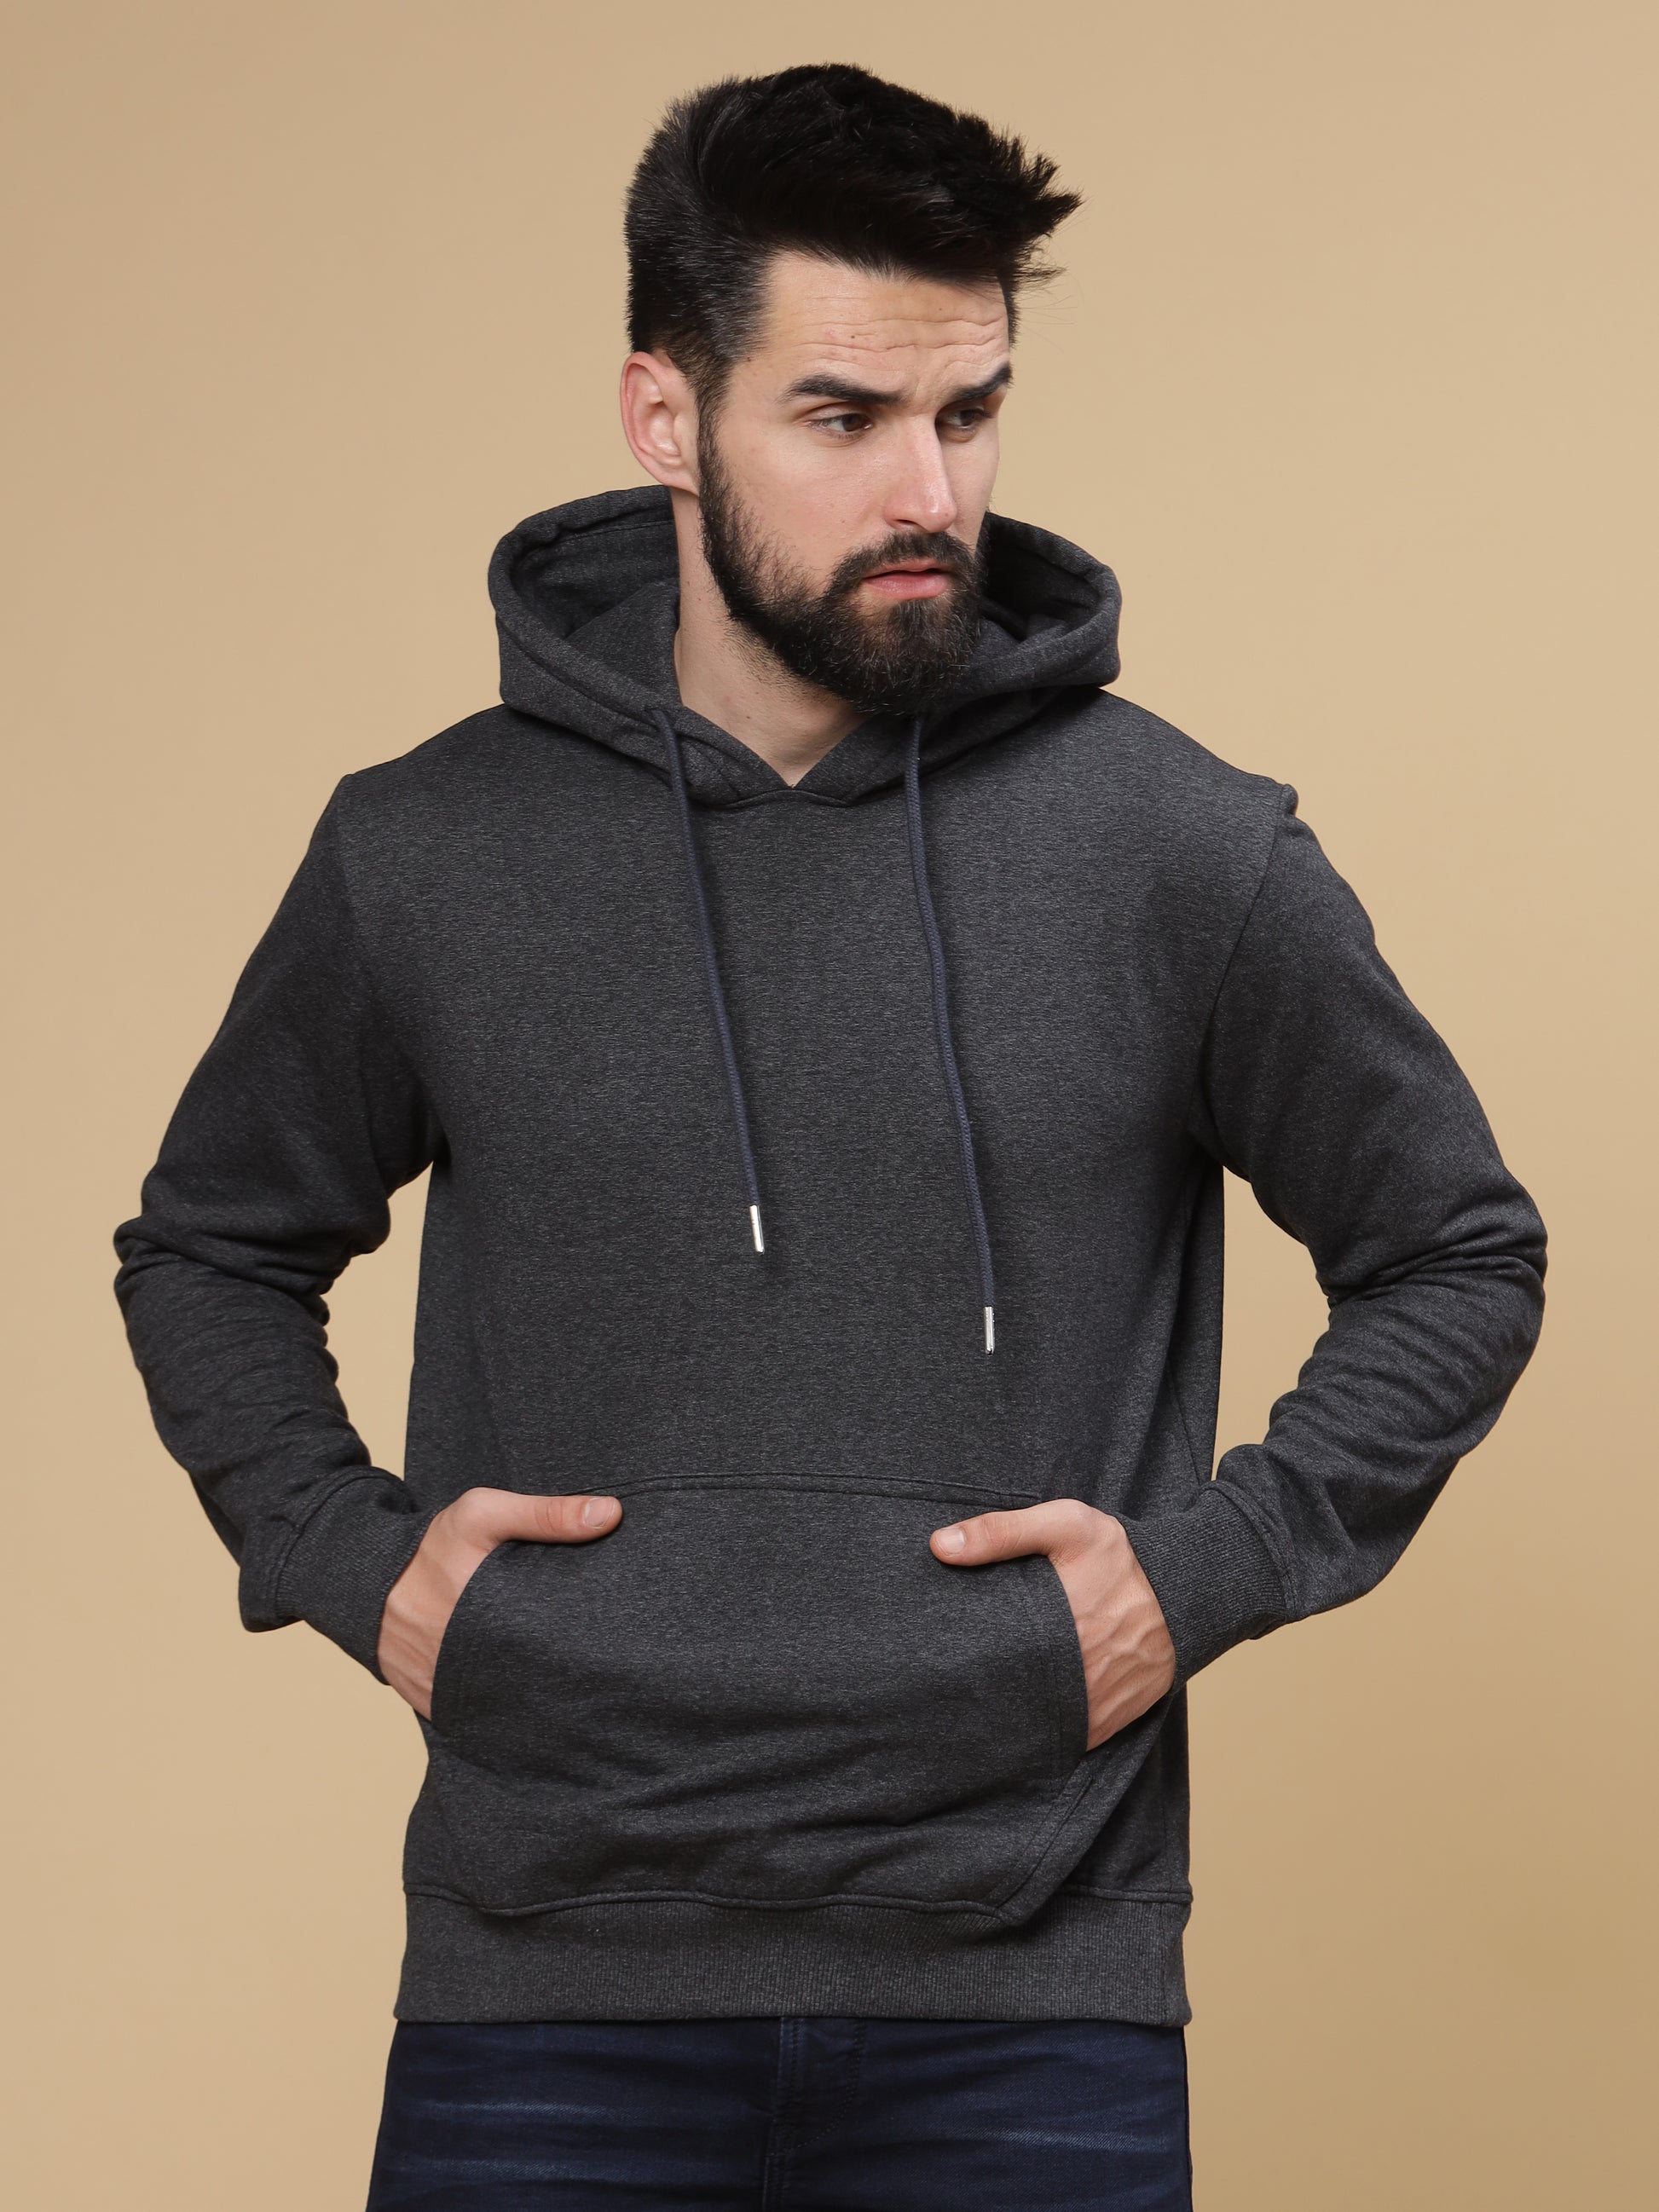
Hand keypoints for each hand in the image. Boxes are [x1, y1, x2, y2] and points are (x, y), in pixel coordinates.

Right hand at [377, 1487, 620, 1716]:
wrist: (363, 1581)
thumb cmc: (429, 1546)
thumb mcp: (482, 1514)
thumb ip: (546, 1514)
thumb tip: (611, 1514)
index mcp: (491, 1613)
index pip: (558, 1642)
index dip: (589, 1645)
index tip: (616, 1641)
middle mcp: (471, 1660)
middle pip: (540, 1678)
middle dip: (568, 1675)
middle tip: (602, 1671)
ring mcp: (451, 1690)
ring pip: (513, 1704)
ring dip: (537, 1698)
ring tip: (571, 1692)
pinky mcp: (435, 1706)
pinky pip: (480, 1717)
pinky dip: (503, 1711)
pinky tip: (529, 1704)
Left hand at [930, 1501, 1174, 1748]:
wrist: (1185, 1593)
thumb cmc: (1121, 1559)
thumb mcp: (1066, 1525)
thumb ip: (1001, 1531)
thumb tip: (939, 1545)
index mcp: (1054, 1629)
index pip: (987, 1663)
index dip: (960, 1665)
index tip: (940, 1659)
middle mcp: (1074, 1678)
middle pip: (1007, 1699)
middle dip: (980, 1694)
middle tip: (955, 1683)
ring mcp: (1092, 1707)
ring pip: (1035, 1726)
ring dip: (1014, 1718)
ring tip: (989, 1700)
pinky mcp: (1110, 1724)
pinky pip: (1067, 1740)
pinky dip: (1047, 1734)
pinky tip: (1026, 1717)